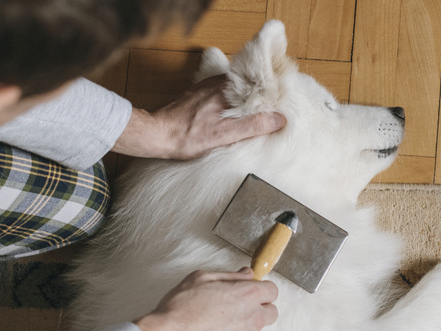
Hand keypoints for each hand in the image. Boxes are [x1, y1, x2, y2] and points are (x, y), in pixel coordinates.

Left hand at [112, 75, 285, 159]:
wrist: (157, 135)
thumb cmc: (187, 137)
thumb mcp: (224, 135)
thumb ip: (252, 125)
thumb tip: (278, 119)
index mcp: (226, 90)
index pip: (257, 83)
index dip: (271, 91)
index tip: (282, 100)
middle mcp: (217, 84)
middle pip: (247, 85)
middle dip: (260, 95)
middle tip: (274, 107)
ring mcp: (207, 88)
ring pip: (235, 89)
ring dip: (245, 98)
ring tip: (257, 111)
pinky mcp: (199, 94)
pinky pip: (222, 93)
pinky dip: (231, 101)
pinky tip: (233, 113)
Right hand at [134, 268, 278, 330]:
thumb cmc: (178, 310)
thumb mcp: (200, 279)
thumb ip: (230, 276)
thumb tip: (247, 274)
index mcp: (247, 294)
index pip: (272, 291)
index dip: (261, 292)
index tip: (250, 295)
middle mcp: (254, 318)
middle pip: (271, 313)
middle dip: (258, 311)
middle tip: (234, 314)